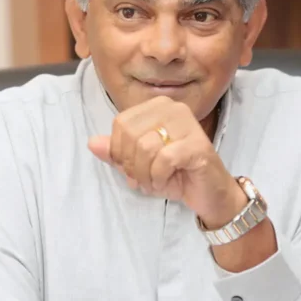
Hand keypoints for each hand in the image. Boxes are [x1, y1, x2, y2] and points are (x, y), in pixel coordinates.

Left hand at [88, 96, 244, 225]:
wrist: (208, 194)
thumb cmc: (174, 174)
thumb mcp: (138, 164)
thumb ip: (116, 153)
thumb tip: (92, 143)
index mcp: (158, 106)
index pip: (120, 124)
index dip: (118, 151)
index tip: (130, 168)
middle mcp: (174, 108)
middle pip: (130, 134)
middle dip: (131, 165)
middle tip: (143, 178)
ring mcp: (188, 124)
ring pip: (145, 147)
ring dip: (144, 174)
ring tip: (154, 182)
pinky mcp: (198, 144)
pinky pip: (164, 159)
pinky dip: (159, 177)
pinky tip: (167, 181)